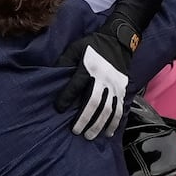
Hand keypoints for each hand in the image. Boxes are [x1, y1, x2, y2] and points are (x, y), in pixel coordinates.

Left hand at [55, 22, 134, 139]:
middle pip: (94, 101)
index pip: (76, 85)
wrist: (118, 40)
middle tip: (76, 131)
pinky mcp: (122, 89)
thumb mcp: (75, 47)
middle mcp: (103, 78)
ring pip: (108, 108)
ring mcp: (115, 85)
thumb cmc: (92, 44)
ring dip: (99, 124)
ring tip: (90, 136)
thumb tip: (52, 75)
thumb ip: (64, 61)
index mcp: (89, 67)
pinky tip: (108, 132)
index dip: (67, 98)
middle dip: (85, 118)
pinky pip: (120, 108)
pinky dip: (114, 122)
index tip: (59, 109)